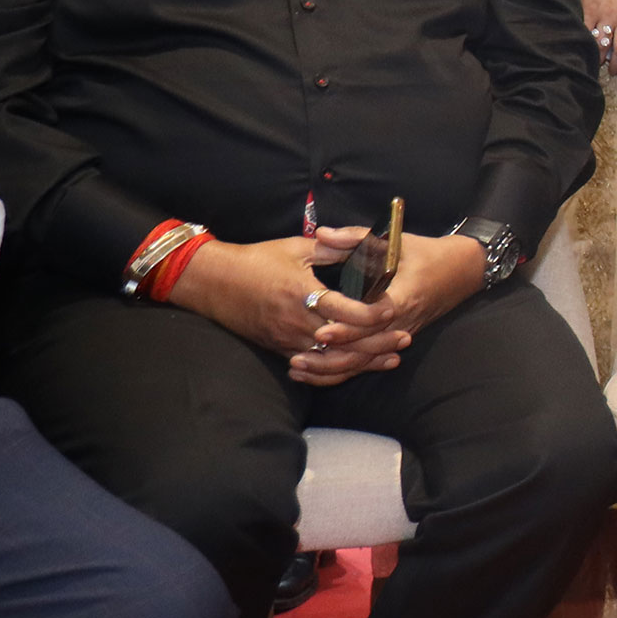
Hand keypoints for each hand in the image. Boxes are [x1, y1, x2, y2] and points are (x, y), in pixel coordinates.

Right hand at [166, 229, 410, 384]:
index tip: (393, 310)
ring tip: (390, 360)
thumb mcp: (295, 248)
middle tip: (404, 340)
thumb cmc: (255, 260)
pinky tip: (356, 369)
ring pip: (331, 362)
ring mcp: (285, 340)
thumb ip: (333, 249)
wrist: (211, 282)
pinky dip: (337, 371)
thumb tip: (367, 246)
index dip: (373, 314)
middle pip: (344, 343)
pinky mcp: (279, 349)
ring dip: (362, 363)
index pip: (346, 312)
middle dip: (377, 344)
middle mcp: (294, 321)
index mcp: (301, 293)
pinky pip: (313, 368)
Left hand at [300, 233, 489, 382]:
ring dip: (332, 368)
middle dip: (331, 355)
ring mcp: (401, 333)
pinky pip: (369, 360)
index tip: (322, 332)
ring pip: (365, 360)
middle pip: (365, 348)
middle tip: (296, 358)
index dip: (348, 328)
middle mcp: (403, 321)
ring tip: (299, 368)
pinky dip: (343, 368)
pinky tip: (316, 372)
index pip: (374, 320)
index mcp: (403, 296)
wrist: (462, 271)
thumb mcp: (395, 241)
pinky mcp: (396, 339)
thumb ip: (356, 238)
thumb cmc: (427, 253)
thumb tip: (322, 235)